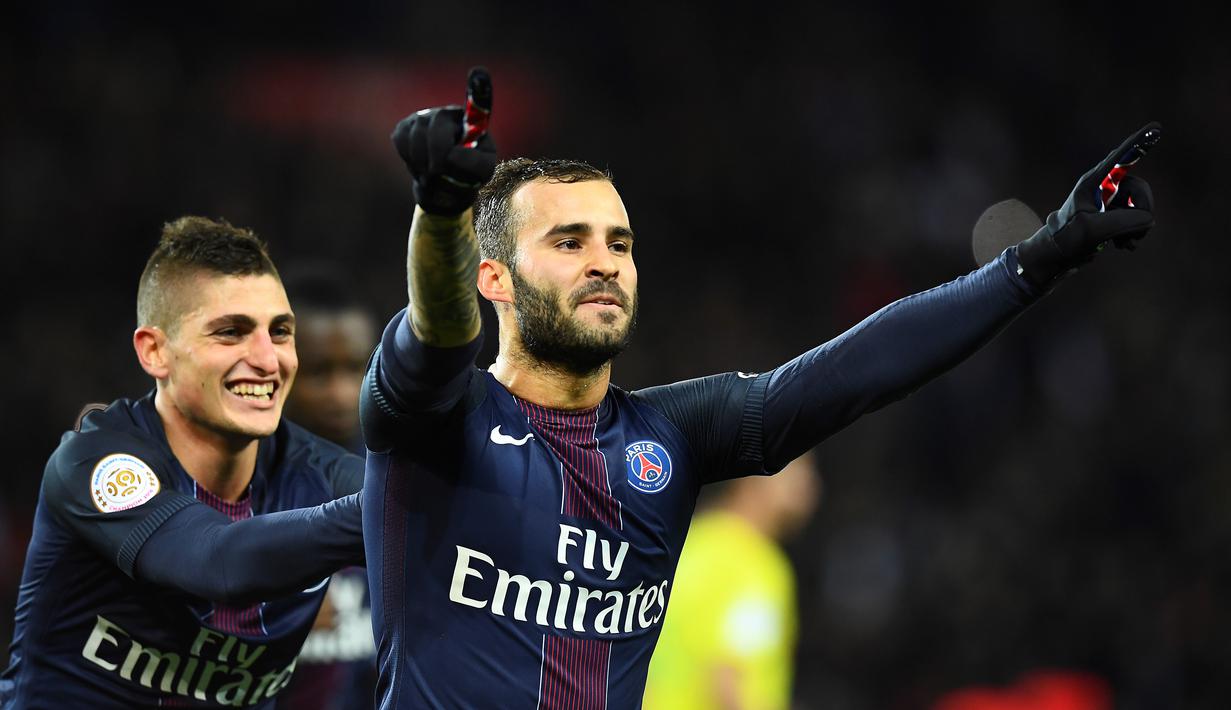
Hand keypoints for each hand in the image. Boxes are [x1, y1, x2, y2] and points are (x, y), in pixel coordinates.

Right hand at [391, 68, 496, 215]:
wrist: (443, 185)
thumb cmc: (467, 175)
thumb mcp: (481, 173)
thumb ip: (473, 165)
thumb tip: (450, 155)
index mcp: (470, 122)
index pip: (477, 103)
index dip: (478, 86)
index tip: (479, 70)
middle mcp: (446, 114)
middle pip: (436, 125)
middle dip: (436, 153)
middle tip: (439, 171)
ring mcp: (423, 118)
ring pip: (415, 135)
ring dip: (422, 161)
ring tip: (433, 172)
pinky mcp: (404, 128)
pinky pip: (401, 140)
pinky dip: (409, 159)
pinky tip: (420, 165)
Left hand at [1015, 122, 1158, 286]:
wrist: (1057, 256)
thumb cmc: (1066, 238)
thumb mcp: (1092, 230)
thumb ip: (1122, 221)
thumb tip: (1147, 218)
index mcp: (1093, 182)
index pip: (1120, 159)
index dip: (1139, 143)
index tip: (1156, 128)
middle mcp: (1103, 187)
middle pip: (1139, 188)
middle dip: (1141, 210)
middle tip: (1134, 233)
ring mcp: (1110, 201)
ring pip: (1141, 206)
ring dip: (1137, 227)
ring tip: (1124, 243)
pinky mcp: (1114, 215)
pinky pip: (1138, 219)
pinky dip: (1134, 233)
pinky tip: (1124, 245)